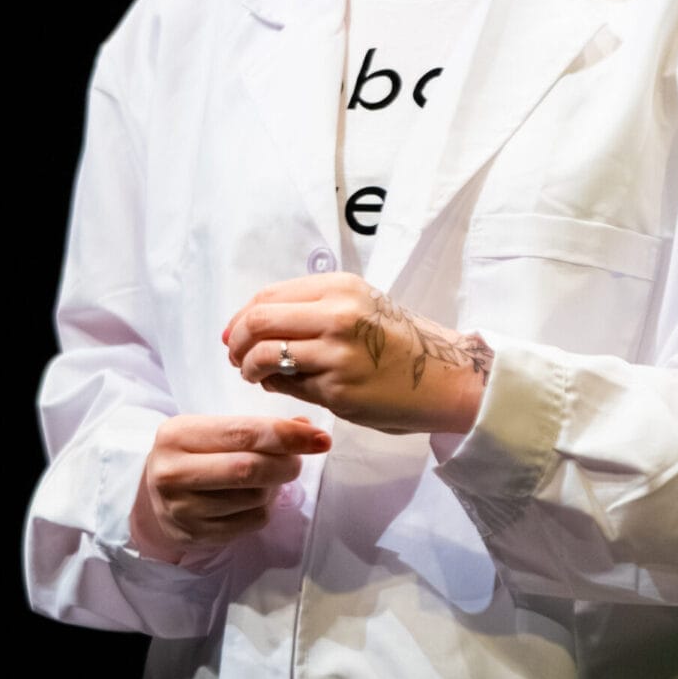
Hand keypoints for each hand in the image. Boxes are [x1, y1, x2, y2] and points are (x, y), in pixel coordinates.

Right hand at [129, 413, 330, 564]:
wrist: (152, 497)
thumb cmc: (191, 454)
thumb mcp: (213, 431)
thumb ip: (258, 427)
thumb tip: (307, 429)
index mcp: (177, 435)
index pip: (243, 433)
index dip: (287, 435)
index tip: (320, 438)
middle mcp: (173, 472)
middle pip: (249, 469)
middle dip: (286, 464)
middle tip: (300, 461)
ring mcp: (181, 509)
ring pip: (253, 498)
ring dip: (275, 487)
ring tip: (272, 477)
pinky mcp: (194, 535)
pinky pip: (249, 523)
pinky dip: (265, 508)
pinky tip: (258, 497)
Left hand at [223, 274, 492, 434]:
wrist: (443, 376)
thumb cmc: (398, 340)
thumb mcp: (359, 306)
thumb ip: (311, 308)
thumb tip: (250, 326)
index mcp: (340, 287)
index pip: (268, 296)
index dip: (242, 317)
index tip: (234, 334)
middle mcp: (337, 315)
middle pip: (259, 322)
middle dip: (238, 342)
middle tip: (236, 357)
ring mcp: (336, 354)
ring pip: (266, 355)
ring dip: (249, 368)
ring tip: (255, 376)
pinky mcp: (338, 390)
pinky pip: (288, 386)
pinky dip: (274, 388)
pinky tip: (280, 388)